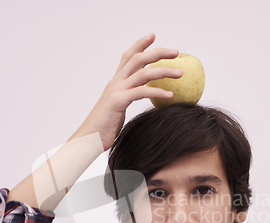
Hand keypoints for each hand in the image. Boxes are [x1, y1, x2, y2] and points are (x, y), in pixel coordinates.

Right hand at [75, 33, 181, 150]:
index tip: (153, 36)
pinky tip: (171, 95)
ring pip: (143, 73)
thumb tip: (144, 97)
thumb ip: (129, 99)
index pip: (128, 57)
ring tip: (180, 74)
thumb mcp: (118, 109)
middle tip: (176, 51)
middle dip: (158, 52)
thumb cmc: (104, 128)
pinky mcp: (118, 101)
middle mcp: (115, 83)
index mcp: (115, 83)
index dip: (140, 45)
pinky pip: (142, 92)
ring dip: (164, 71)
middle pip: (138, 59)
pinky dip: (158, 92)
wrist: (88, 139)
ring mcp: (116, 90)